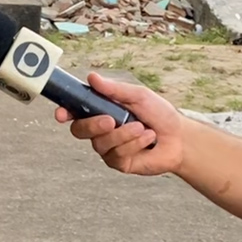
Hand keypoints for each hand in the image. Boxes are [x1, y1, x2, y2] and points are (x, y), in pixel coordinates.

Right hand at [52, 72, 184, 175]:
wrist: (179, 137)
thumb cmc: (159, 114)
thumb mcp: (138, 96)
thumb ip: (115, 90)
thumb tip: (92, 77)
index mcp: (100, 110)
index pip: (75, 112)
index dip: (64, 112)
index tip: (62, 114)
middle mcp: (100, 130)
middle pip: (79, 130)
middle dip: (93, 126)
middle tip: (111, 120)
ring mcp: (108, 148)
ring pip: (101, 143)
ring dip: (124, 135)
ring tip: (143, 128)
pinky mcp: (118, 163)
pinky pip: (116, 154)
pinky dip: (134, 144)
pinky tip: (148, 139)